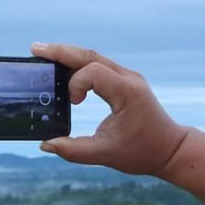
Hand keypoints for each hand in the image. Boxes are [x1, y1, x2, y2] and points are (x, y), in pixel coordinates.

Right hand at [32, 42, 187, 175]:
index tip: (72, 103)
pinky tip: (61, 68)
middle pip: (90, 55)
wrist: (169, 150)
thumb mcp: (104, 155)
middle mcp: (128, 78)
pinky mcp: (123, 81)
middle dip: (61, 51)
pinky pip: (97, 66)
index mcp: (127, 92)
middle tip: (35, 49)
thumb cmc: (140, 152)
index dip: (75, 84)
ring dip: (67, 55)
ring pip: (93, 57)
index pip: (93, 72)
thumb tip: (45, 144)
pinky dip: (77, 65)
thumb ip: (73, 151)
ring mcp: (127, 77)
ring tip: (42, 54)